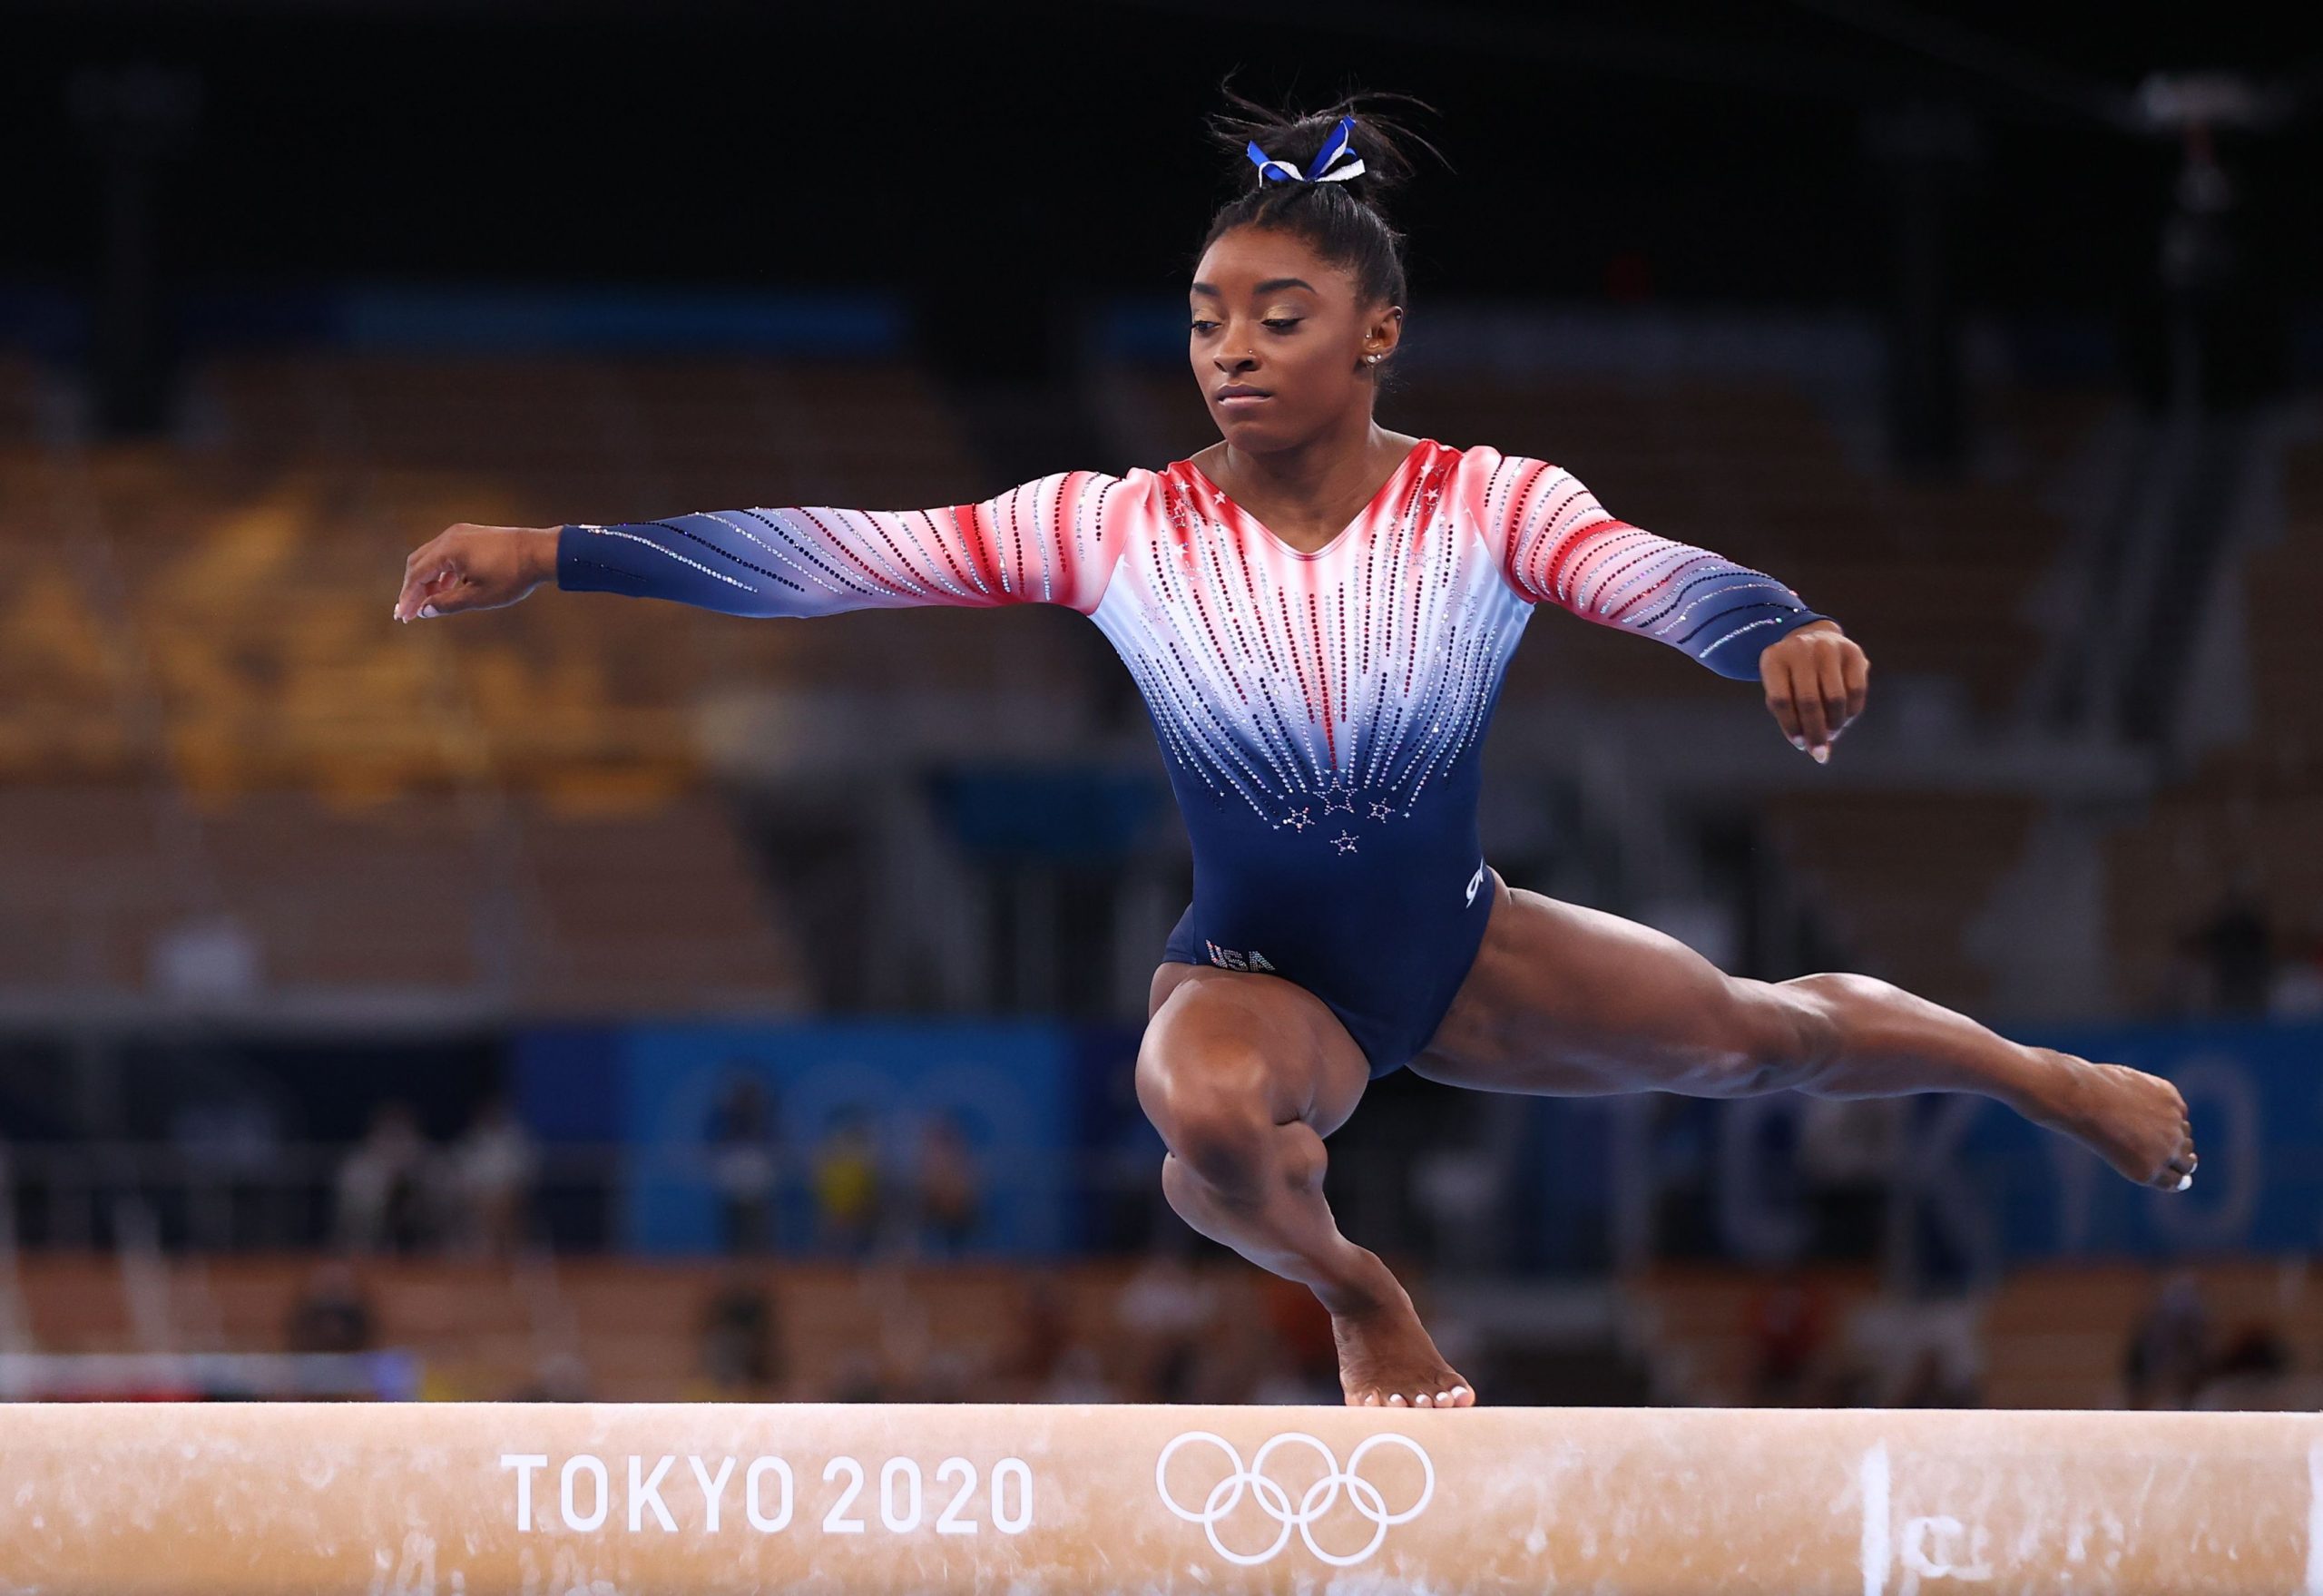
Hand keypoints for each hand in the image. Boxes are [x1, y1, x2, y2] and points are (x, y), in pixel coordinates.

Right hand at [393, 524, 559, 622]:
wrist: (541, 552)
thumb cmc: (513, 575)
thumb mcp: (479, 597)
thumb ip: (448, 603)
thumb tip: (424, 610)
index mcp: (448, 549)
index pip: (416, 575)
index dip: (408, 598)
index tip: (403, 617)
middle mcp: (450, 536)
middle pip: (418, 563)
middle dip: (412, 588)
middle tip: (409, 612)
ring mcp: (461, 533)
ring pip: (432, 557)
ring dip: (427, 580)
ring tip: (428, 603)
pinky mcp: (472, 535)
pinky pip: (447, 553)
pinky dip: (441, 571)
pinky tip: (445, 588)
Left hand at [1760, 620, 1866, 762]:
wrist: (1813, 637)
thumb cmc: (1792, 675)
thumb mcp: (1782, 690)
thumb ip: (1794, 721)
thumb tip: (1821, 756)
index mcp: (1773, 659)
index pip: (1780, 700)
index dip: (1790, 726)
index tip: (1799, 744)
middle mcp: (1800, 649)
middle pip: (1808, 701)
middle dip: (1815, 732)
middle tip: (1818, 751)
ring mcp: (1828, 647)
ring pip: (1835, 698)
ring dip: (1835, 724)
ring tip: (1831, 734)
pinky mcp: (1853, 651)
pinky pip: (1856, 690)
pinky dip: (1851, 712)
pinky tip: (1844, 719)